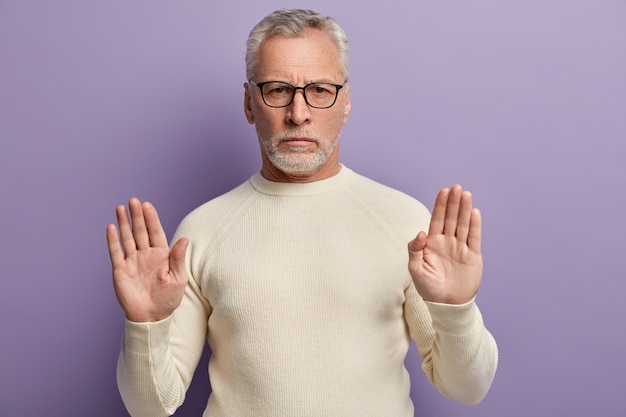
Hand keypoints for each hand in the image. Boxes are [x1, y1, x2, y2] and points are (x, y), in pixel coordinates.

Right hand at [106, 198, 188, 321]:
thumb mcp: (178, 278)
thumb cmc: (168, 299)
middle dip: (137, 216)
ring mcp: (132, 261)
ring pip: (127, 238)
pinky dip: (113, 240)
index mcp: (161, 255)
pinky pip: (116, 252)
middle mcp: (145, 255)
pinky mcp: (120, 270)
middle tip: (133, 201)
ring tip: (121, 208)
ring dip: (123, 223)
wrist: (152, 317)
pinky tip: (111, 227)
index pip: (155, 232)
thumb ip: (178, 258)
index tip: (147, 205)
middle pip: (140, 231)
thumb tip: (184, 239)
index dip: (151, 219)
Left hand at [408, 185, 482, 304]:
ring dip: (465, 209)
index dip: (440, 205)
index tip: (444, 191)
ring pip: (463, 224)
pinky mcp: (473, 256)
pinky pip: (474, 238)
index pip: (437, 219)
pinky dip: (474, 225)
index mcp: (432, 243)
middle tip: (456, 187)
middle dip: (453, 203)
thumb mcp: (415, 269)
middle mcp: (447, 242)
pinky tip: (474, 212)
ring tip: (466, 194)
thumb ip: (414, 249)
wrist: (446, 304)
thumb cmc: (428, 288)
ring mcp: (460, 248)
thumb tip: (421, 232)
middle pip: (451, 218)